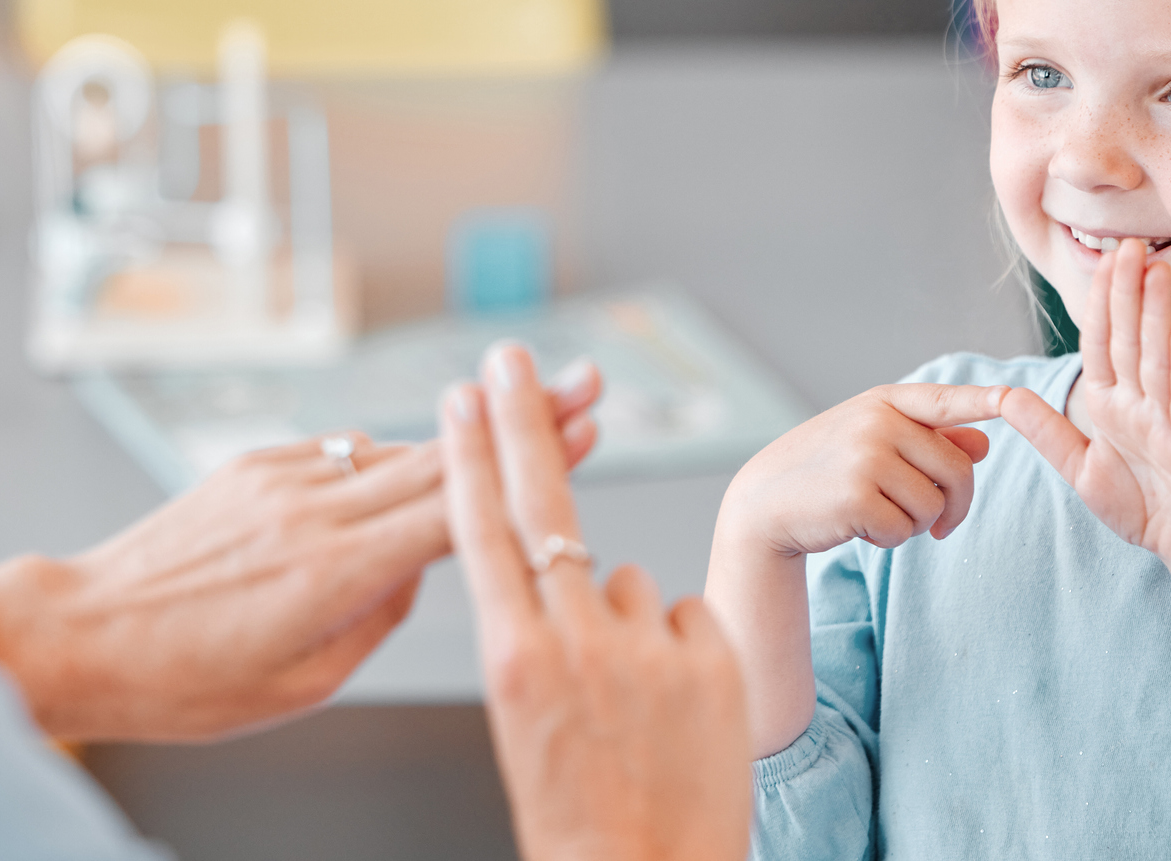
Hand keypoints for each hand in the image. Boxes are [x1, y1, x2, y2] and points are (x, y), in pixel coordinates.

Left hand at [0, 360, 605, 741]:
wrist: (81, 633)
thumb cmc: (184, 682)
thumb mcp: (304, 682)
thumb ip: (377, 617)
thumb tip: (417, 567)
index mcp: (334, 572)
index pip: (458, 507)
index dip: (530, 466)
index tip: (588, 429)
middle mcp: (313, 507)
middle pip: (444, 456)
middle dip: (523, 418)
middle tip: (589, 383)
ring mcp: (281, 476)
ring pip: (395, 449)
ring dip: (463, 434)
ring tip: (524, 413)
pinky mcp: (253, 463)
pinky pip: (341, 456)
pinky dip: (384, 460)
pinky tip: (410, 467)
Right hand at [443, 343, 748, 860]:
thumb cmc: (577, 812)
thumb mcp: (525, 720)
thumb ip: (539, 637)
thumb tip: (571, 571)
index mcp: (511, 660)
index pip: (481, 532)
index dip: (469, 456)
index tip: (460, 397)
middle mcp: (573, 642)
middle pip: (542, 502)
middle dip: (520, 421)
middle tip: (511, 358)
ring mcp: (645, 647)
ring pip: (631, 583)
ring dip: (631, 624)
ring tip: (636, 707)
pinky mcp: (710, 658)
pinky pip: (686, 618)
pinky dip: (682, 651)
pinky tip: (677, 711)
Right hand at [717, 381, 1009, 560]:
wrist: (765, 503)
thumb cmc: (825, 471)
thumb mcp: (873, 444)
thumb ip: (930, 440)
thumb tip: (984, 441)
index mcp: (885, 401)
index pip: (946, 399)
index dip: (986, 399)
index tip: (1017, 398)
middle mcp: (878, 421)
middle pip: (958, 470)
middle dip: (954, 505)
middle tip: (938, 525)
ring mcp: (866, 455)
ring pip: (934, 505)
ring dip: (915, 525)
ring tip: (877, 515)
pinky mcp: (857, 495)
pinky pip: (905, 530)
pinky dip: (889, 539)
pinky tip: (860, 528)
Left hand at [999, 237, 1170, 579]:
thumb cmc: (1143, 508)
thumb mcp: (1080, 468)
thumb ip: (1047, 431)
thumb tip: (1006, 397)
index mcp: (1114, 406)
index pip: (1102, 345)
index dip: (1099, 304)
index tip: (1101, 259)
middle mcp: (1143, 406)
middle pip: (1131, 339)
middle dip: (1129, 292)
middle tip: (1130, 242)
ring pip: (1159, 359)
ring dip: (1157, 314)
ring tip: (1156, 270)